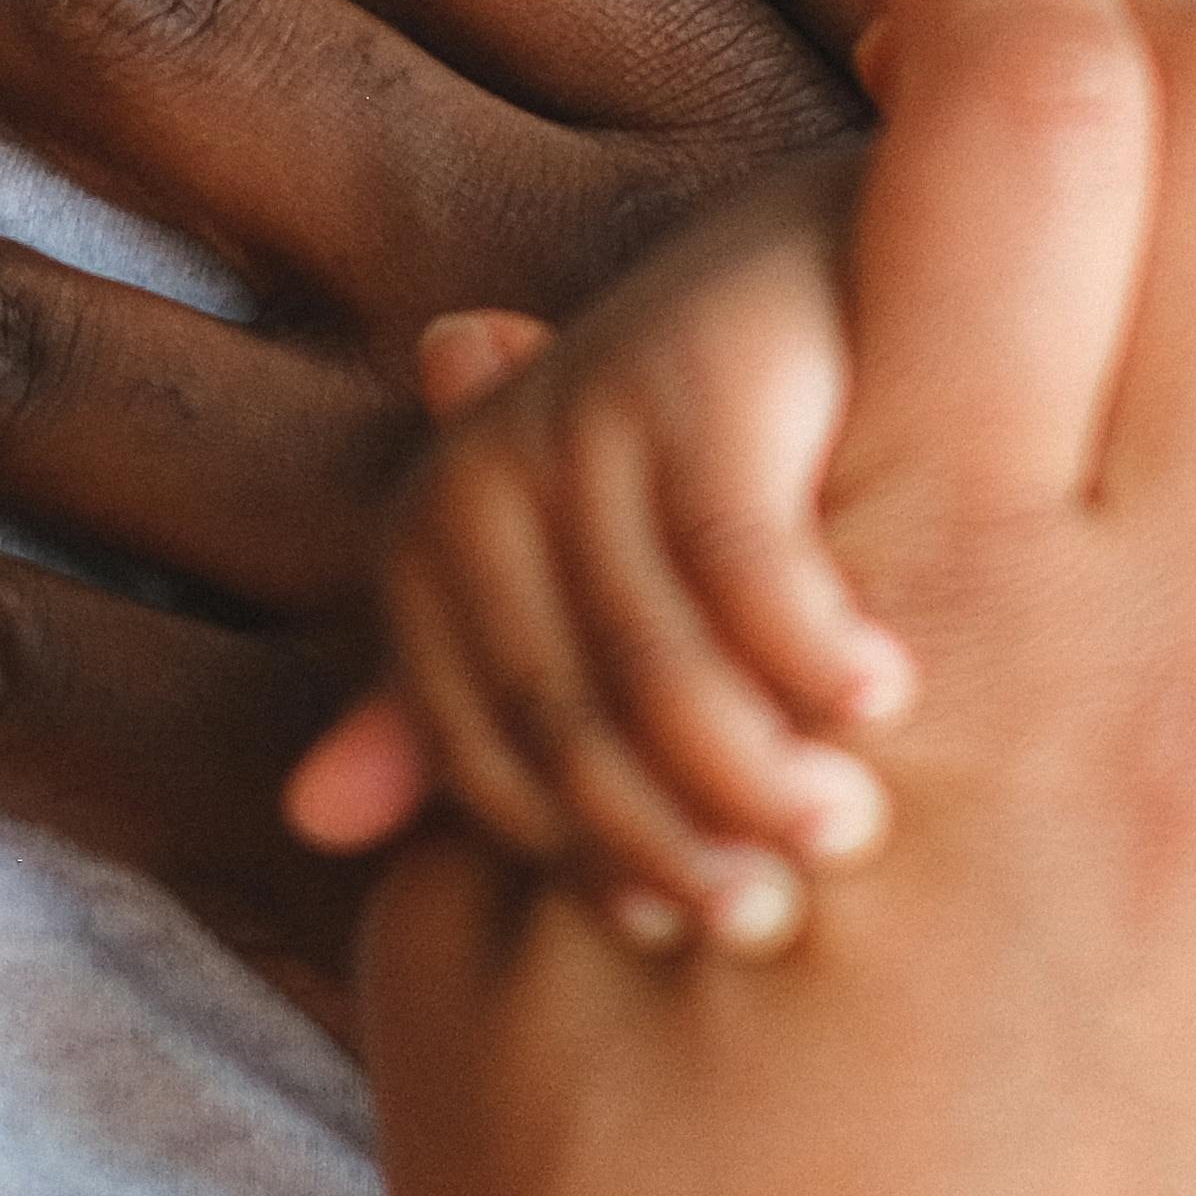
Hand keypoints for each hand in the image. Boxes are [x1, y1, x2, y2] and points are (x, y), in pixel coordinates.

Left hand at [282, 158, 908, 956]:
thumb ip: (466, 708)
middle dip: (680, 843)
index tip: (687, 929)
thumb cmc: (719, 464)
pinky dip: (820, 655)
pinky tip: (887, 694)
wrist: (846, 266)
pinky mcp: (692, 386)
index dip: (589, 864)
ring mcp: (578, 424)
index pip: (487, 772)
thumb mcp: (590, 595)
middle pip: (569, 734)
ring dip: (762, 772)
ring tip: (850, 821)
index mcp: (429, 549)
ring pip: (658, 674)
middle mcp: (474, 481)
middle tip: (784, 907)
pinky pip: (750, 577)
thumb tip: (308, 824)